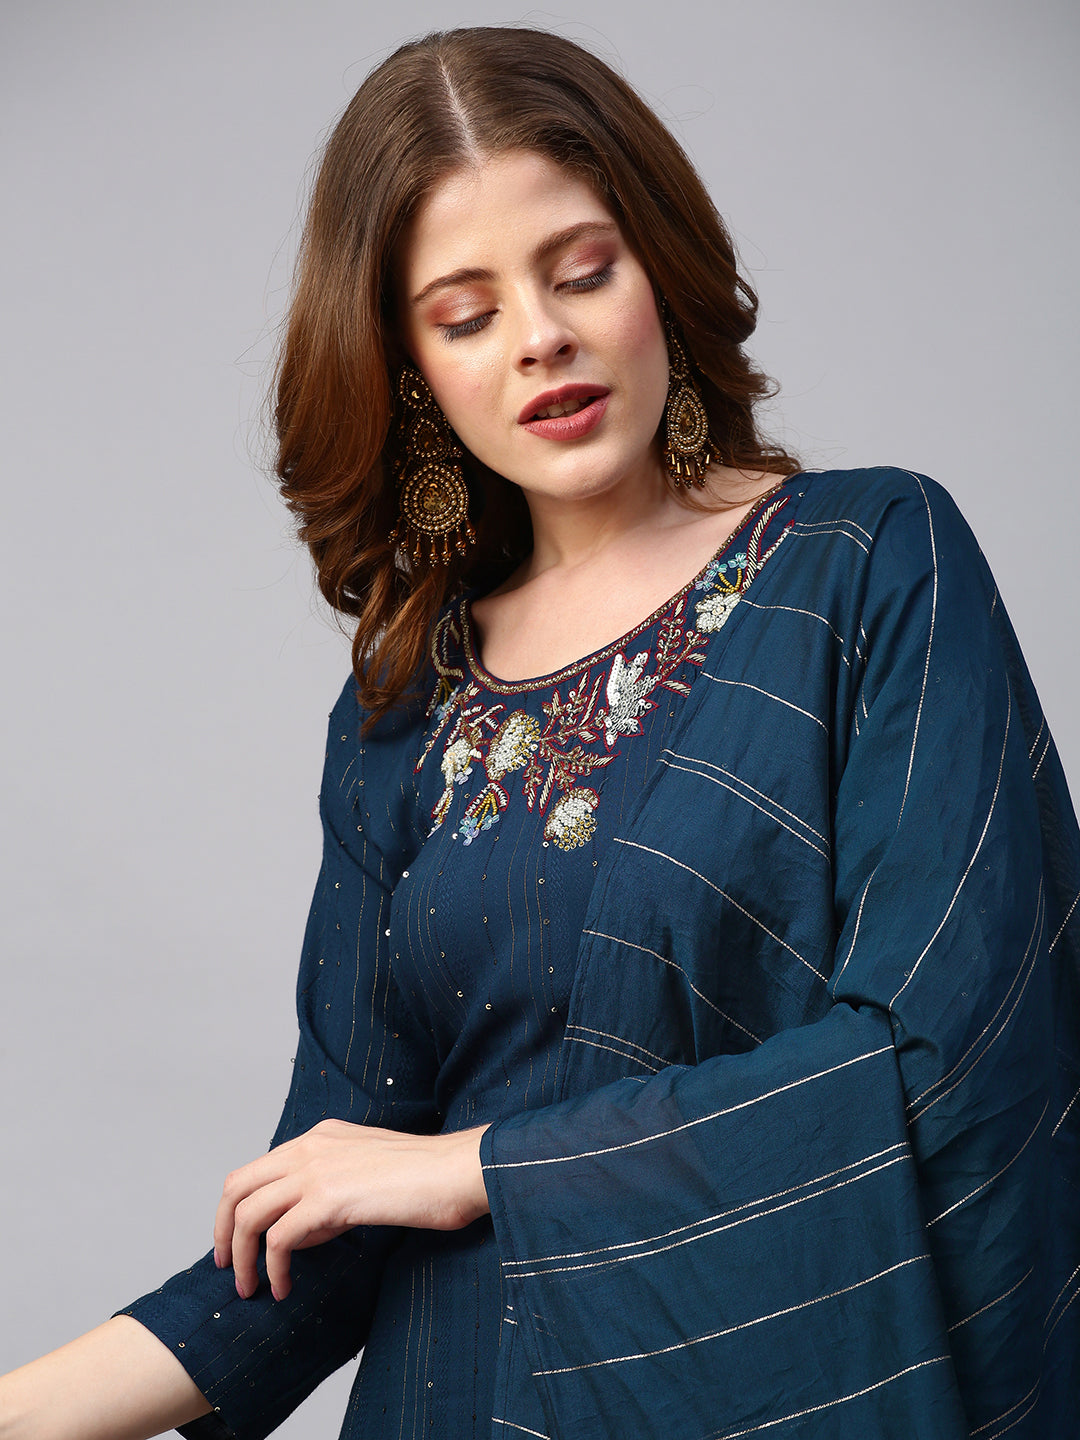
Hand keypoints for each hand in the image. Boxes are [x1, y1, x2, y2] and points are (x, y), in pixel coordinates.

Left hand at [212, 1120, 488, 1301]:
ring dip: (243, 1258)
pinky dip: (274, 1269)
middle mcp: (310, 1146)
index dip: (236, 1209)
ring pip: (249, 1215)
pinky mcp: (329, 1197)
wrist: (457, 1170)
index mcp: (319, 1136)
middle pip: (237, 1187)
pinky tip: (286, 1288)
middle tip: (228, 1269)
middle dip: (223, 1232)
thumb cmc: (427, 1177)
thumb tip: (302, 1230)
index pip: (255, 1169)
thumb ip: (331, 1189)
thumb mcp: (367, 1172)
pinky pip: (279, 1239)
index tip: (237, 1244)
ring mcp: (317, 1169)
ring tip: (253, 1288)